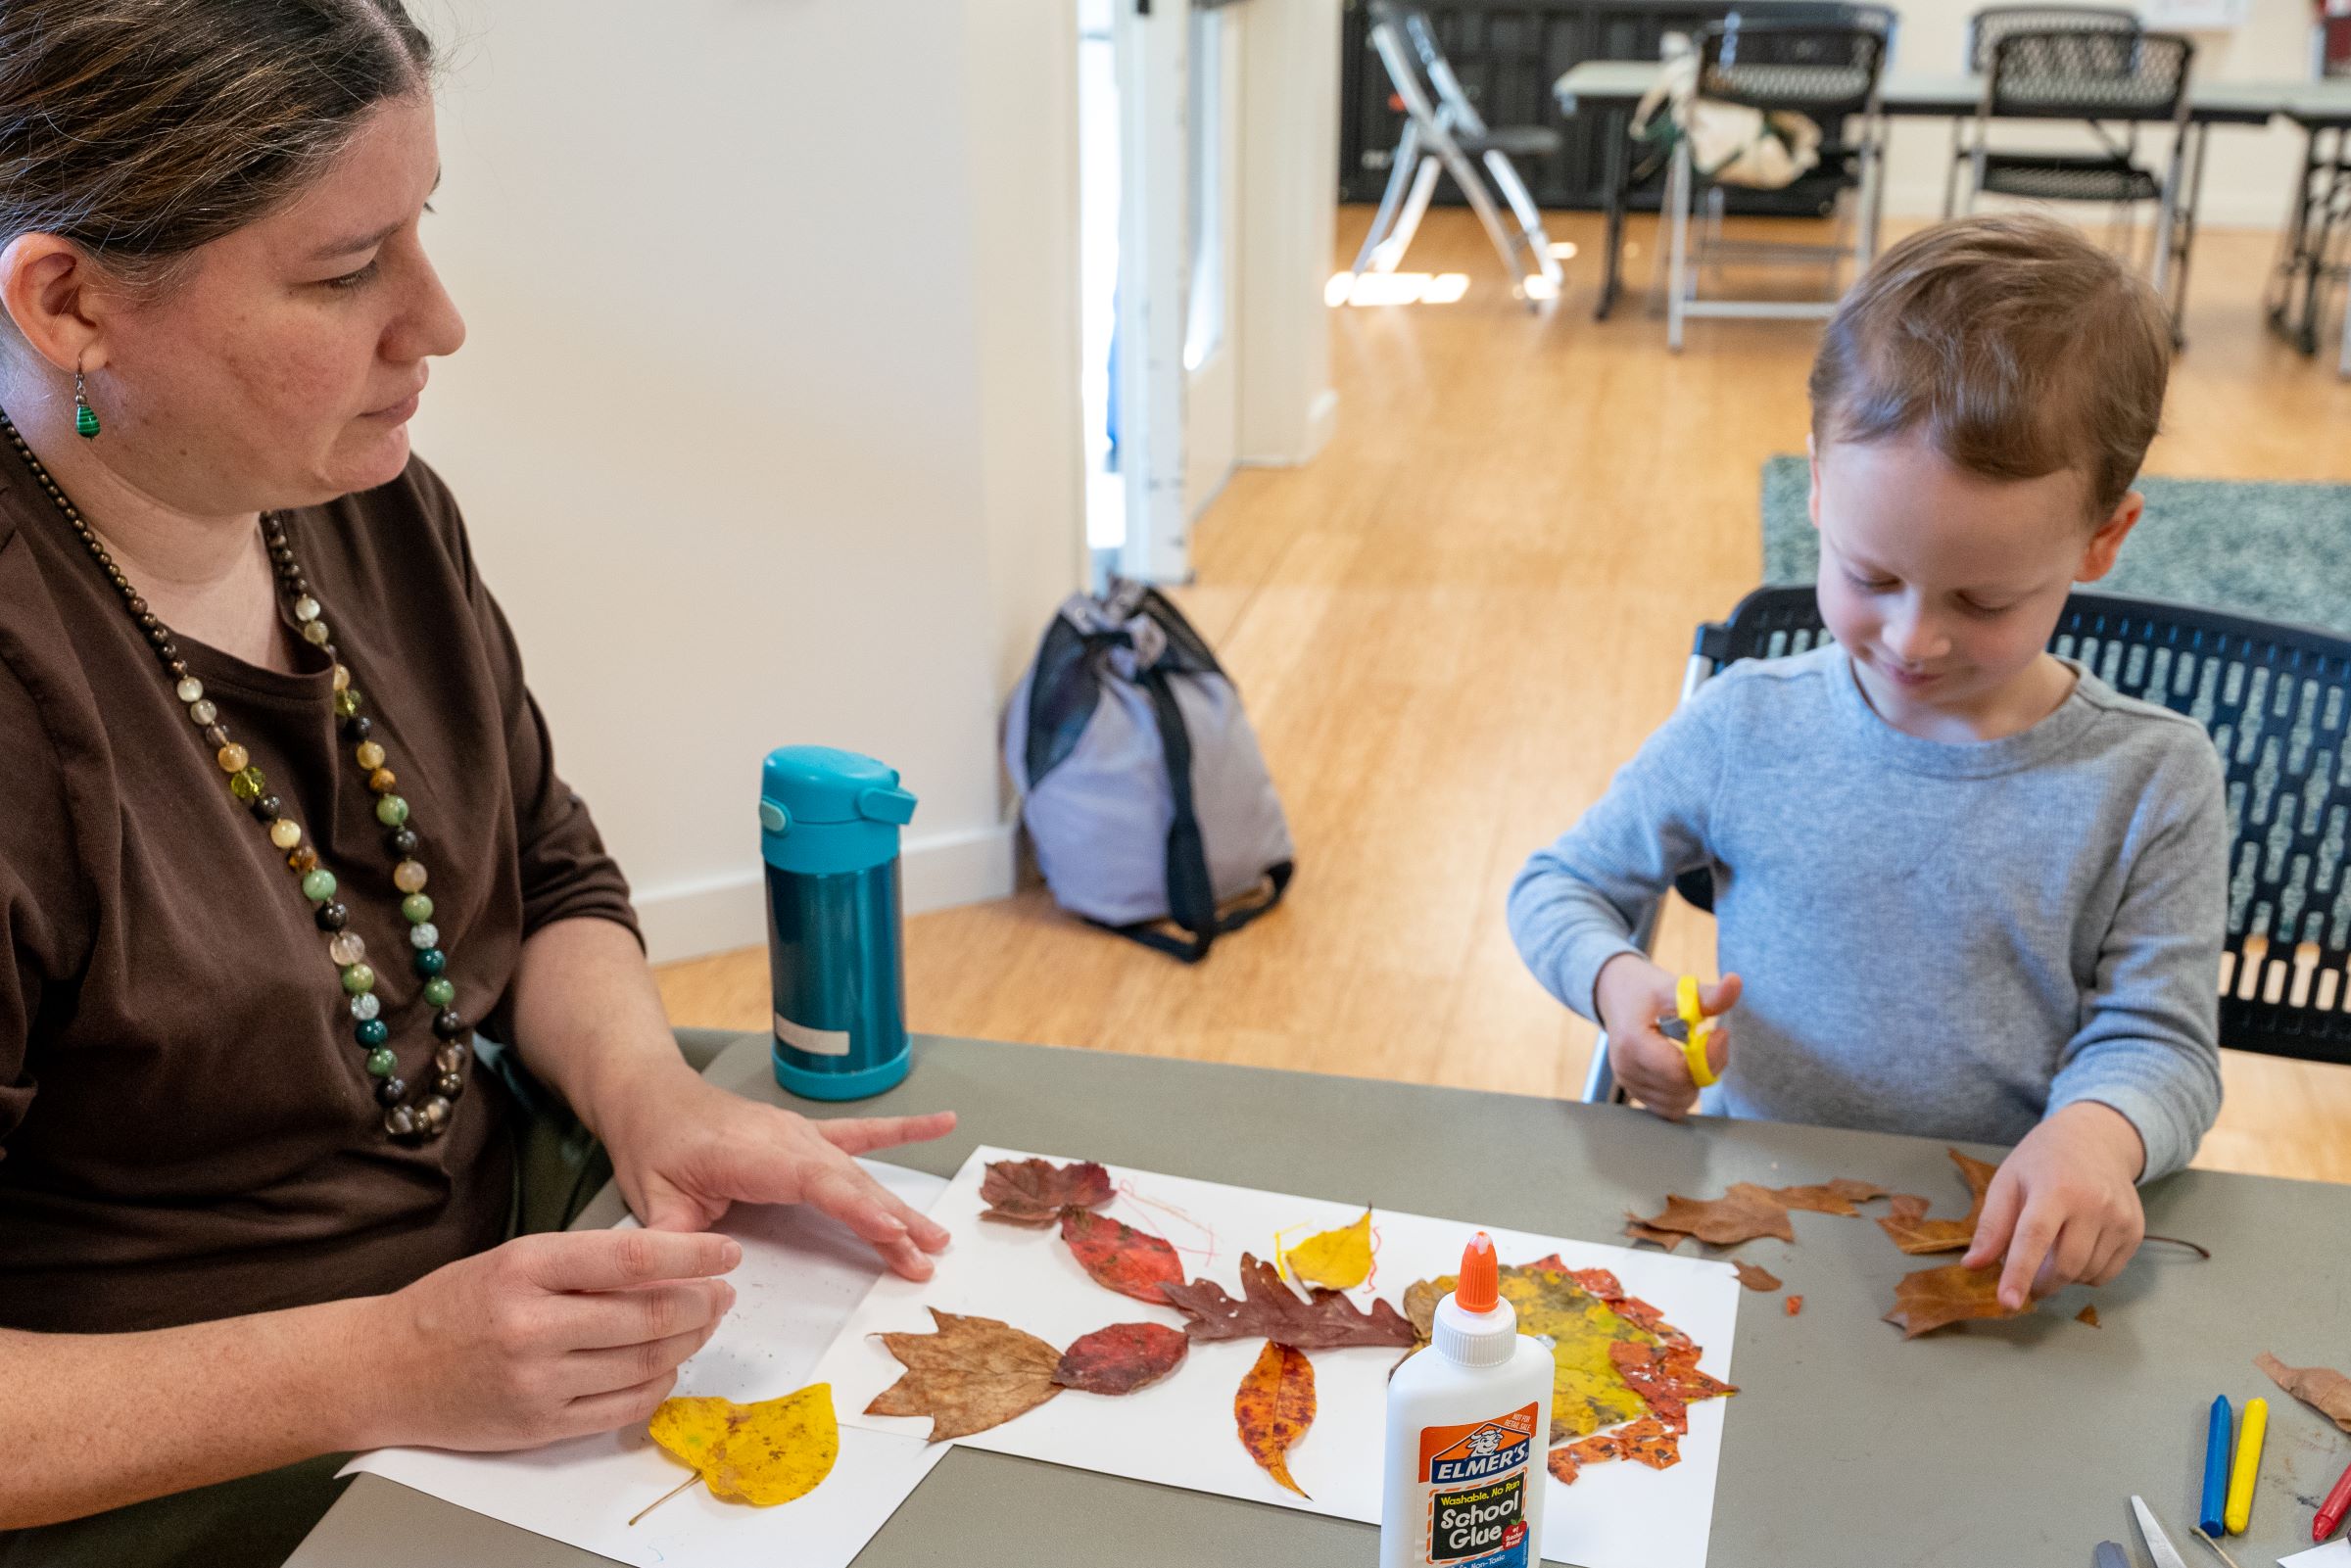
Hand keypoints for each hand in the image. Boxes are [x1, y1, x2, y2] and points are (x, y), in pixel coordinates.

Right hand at [364, 1228, 739, 1450]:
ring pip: (644, 1363)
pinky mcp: (540, 1425)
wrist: (384, 1369)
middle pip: (647, 1316)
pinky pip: (623, 1407)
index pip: (632, 1258)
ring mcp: (537, 1382)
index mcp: (526, 1268)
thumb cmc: (453, 1306)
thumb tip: (669, 1266)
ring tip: (702, 1325)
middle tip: (722, 1293)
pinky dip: (658, 1384)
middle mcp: (532, 1326)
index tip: (727, 1252)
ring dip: (687, 1343)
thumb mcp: (515, 1260)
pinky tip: (667, 1364)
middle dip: (701, 1303)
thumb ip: (585, 1264)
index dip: (691, 1255)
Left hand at [602, 1068, 957, 1280]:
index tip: (890, 1232)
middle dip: (890, 1221)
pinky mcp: (808, 1135)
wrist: (654, 1097)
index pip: (810, 1180)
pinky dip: (904, 1130)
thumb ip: (672, 1244)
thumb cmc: (654, 1145)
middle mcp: (784, 1138)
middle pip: (846, 1182)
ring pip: (858, 1171)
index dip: (853, 1206)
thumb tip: (682, 1286)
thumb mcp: (650, 1199)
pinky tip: (943, 1123)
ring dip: (899, 1205)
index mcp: (748, 1153)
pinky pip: (862, 1134)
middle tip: (925, 1258)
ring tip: (936, 1237)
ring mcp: (801, 1133)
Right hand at [1592, 954, 1740, 1119]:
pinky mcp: (1634, 1092)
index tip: (1717, 1034)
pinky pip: (1668, 1107)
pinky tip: (1682, 1066)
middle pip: (1681, 1091)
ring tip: (1693, 1053)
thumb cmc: (1645, 990)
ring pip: (1678, 1103)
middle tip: (1708, 1041)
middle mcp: (1626, 1068)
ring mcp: (1628, 1083)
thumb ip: (1709, 994)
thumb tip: (1736, 981)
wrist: (1615, 994)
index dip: (1707, 1058)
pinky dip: (1682, 1091)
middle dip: (1704, 1069)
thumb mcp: (1678, 988)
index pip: (1679, 1073)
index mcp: (1632, 1043)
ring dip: (1695, 1082)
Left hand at [1963, 1102, 2146, 1309]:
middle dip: (2039, 1283)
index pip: (2034, 1238)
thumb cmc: (2042, 1161)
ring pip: (2086, 1274)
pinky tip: (2076, 1249)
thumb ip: (1991, 1225)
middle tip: (2025, 1281)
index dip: (2019, 1273)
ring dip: (2062, 1277)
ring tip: (2052, 1249)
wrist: (2095, 1138)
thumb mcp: (2007, 1181)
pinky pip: (2107, 1273)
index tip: (2007, 1303)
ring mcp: (2120, 1218)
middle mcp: (2094, 1203)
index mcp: (2055, 1188)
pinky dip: (2086, 1274)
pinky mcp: (2136, 1231)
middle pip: (2064, 1265)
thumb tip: (1973, 1265)